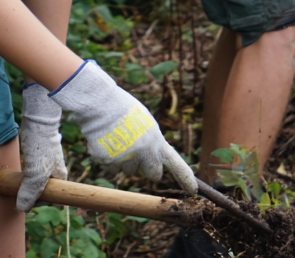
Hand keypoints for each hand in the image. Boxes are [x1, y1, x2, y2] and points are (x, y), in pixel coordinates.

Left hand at [16, 83, 67, 211]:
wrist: (38, 119)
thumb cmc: (41, 145)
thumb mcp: (36, 172)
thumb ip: (30, 191)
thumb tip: (22, 208)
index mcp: (60, 177)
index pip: (51, 198)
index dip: (38, 202)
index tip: (25, 202)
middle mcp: (55, 170)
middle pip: (42, 189)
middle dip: (30, 193)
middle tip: (16, 193)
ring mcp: (46, 162)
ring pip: (35, 180)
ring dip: (25, 184)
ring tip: (14, 183)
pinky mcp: (38, 154)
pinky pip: (31, 170)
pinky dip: (23, 174)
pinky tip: (16, 172)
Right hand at [50, 61, 196, 193]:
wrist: (101, 103)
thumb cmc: (124, 111)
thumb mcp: (146, 125)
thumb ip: (154, 143)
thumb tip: (156, 162)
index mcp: (157, 141)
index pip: (177, 164)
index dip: (186, 179)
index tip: (193, 191)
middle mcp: (145, 154)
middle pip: (153, 174)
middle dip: (148, 167)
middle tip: (138, 150)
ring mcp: (127, 160)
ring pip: (130, 172)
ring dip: (126, 161)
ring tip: (119, 140)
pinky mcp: (110, 163)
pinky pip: (113, 169)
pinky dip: (110, 160)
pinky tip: (108, 143)